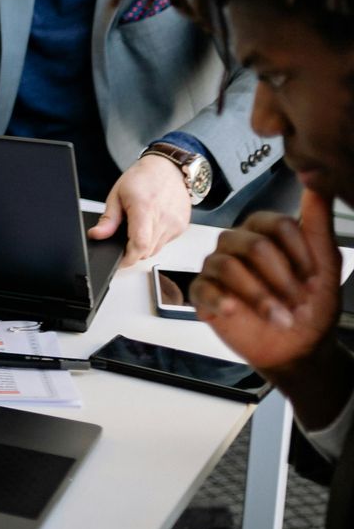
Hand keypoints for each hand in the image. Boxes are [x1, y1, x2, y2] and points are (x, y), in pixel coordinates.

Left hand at [88, 153, 192, 265]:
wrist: (169, 168)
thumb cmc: (143, 178)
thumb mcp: (117, 195)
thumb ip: (108, 220)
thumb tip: (97, 235)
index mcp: (145, 209)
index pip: (140, 245)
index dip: (128, 258)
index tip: (119, 261)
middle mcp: (164, 218)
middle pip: (147, 251)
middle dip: (133, 252)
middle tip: (124, 241)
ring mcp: (176, 224)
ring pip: (157, 249)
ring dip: (145, 246)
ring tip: (138, 228)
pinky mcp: (182, 226)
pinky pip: (166, 242)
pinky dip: (156, 240)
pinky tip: (151, 225)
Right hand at [189, 190, 341, 376]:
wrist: (298, 348)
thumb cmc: (312, 306)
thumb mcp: (326, 263)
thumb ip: (317, 222)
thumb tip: (315, 181)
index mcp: (264, 232)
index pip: (277, 225)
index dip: (299, 254)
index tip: (313, 279)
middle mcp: (237, 244)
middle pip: (252, 245)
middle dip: (281, 280)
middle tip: (298, 303)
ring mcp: (217, 267)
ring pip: (227, 266)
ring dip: (260, 297)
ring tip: (279, 317)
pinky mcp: (203, 293)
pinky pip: (203, 288)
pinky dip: (221, 301)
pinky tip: (236, 312)